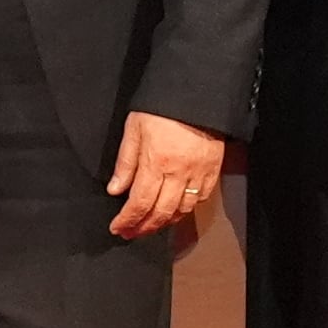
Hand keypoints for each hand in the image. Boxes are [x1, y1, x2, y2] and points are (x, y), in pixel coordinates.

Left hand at [105, 110, 224, 241]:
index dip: (128, 220)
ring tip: (151, 225)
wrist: (197, 93)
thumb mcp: (134, 129)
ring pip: (182, 210)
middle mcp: (178, 173)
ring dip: (165, 223)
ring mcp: (198, 173)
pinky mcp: (212, 170)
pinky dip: (187, 210)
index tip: (118, 228)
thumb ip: (125, 162)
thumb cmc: (162, 107)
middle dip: (144, 228)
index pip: (139, 203)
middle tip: (132, 233)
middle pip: (161, 213)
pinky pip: (201, 199)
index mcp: (156, 162)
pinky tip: (176, 210)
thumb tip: (115, 190)